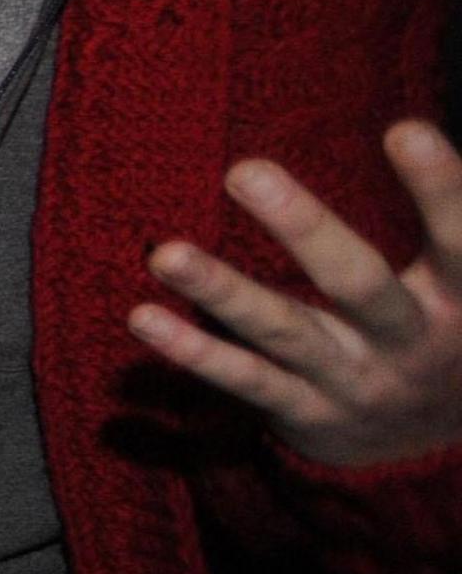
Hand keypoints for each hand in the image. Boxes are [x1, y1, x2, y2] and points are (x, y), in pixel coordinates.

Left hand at [132, 122, 461, 470]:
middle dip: (302, 228)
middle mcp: (410, 339)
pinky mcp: (305, 411)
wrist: (440, 444)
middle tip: (243, 170)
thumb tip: (425, 129)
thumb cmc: (448, 325)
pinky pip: (244, 378)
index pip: (459, 238)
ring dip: (221, 290)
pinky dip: (193, 350)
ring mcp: (353, 379)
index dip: (440, 187)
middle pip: (358, 283)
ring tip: (164, 253)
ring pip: (284, 331)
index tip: (403, 130)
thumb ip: (451, 216)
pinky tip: (142, 318)